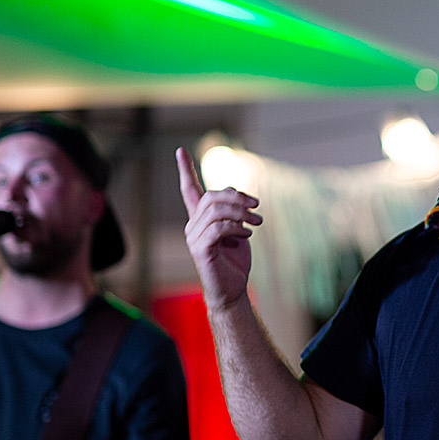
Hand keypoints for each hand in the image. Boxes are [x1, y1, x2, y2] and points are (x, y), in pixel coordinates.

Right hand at [176, 147, 262, 309]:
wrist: (233, 289)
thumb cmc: (235, 260)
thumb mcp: (237, 228)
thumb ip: (233, 210)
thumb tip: (236, 193)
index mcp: (200, 219)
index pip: (189, 190)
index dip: (186, 170)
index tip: (180, 150)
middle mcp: (192, 225)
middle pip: (212, 197)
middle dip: (237, 197)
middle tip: (257, 205)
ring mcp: (194, 238)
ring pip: (216, 211)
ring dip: (242, 213)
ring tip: (258, 221)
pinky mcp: (200, 250)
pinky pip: (218, 228)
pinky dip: (236, 227)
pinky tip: (247, 234)